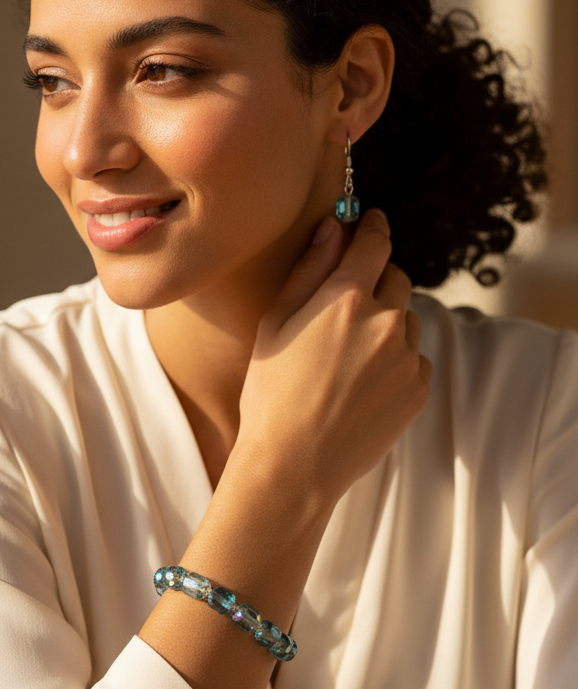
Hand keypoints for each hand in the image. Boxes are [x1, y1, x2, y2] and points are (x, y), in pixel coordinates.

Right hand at [236, 209, 430, 516]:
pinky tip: (360, 385)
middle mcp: (385, 322)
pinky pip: (413, 359)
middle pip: (396, 279)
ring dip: (385, 326)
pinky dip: (395, 362)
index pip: (375, 242)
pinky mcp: (417, 390)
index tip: (371, 222)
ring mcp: (406, 358)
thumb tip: (334, 226)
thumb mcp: (276, 324)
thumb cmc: (271, 394)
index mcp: (346, 299)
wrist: (294, 465)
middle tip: (346, 306)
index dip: (373, 227)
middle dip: (376, 282)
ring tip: (346, 360)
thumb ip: (310, 269)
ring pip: (405, 322)